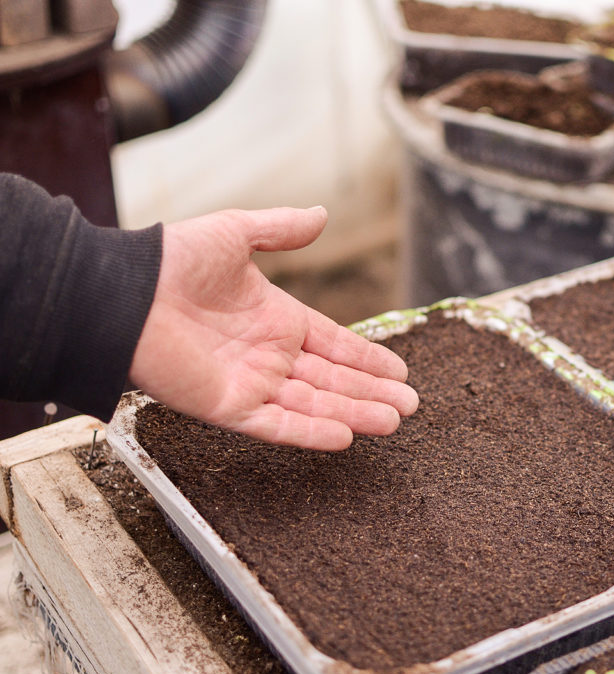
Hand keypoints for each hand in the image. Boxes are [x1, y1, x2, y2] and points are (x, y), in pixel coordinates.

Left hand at [129, 206, 417, 450]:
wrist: (121, 292)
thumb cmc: (170, 259)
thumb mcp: (236, 232)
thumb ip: (281, 229)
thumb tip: (322, 215)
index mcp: (275, 318)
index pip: (334, 344)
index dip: (368, 357)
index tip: (400, 370)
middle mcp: (267, 354)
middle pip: (333, 379)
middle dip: (372, 392)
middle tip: (409, 405)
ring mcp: (249, 382)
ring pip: (314, 404)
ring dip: (354, 413)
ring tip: (393, 421)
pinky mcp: (226, 406)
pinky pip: (276, 424)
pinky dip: (309, 431)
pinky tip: (344, 436)